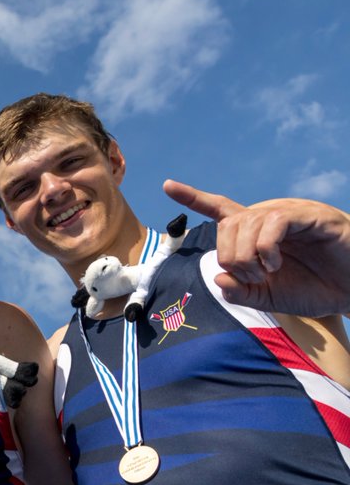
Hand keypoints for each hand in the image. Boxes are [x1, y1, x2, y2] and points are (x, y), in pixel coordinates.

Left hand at [164, 180, 349, 315]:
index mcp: (257, 234)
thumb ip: (240, 291)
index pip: (220, 209)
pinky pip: (272, 222)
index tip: (167, 186)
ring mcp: (289, 214)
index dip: (193, 198)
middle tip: (253, 277)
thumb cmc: (316, 289)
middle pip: (225, 226)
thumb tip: (217, 277)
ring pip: (244, 224)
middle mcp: (269, 218)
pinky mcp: (309, 216)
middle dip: (230, 258)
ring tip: (268, 273)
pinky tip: (276, 264)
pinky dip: (265, 248)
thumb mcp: (269, 298)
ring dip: (247, 257)